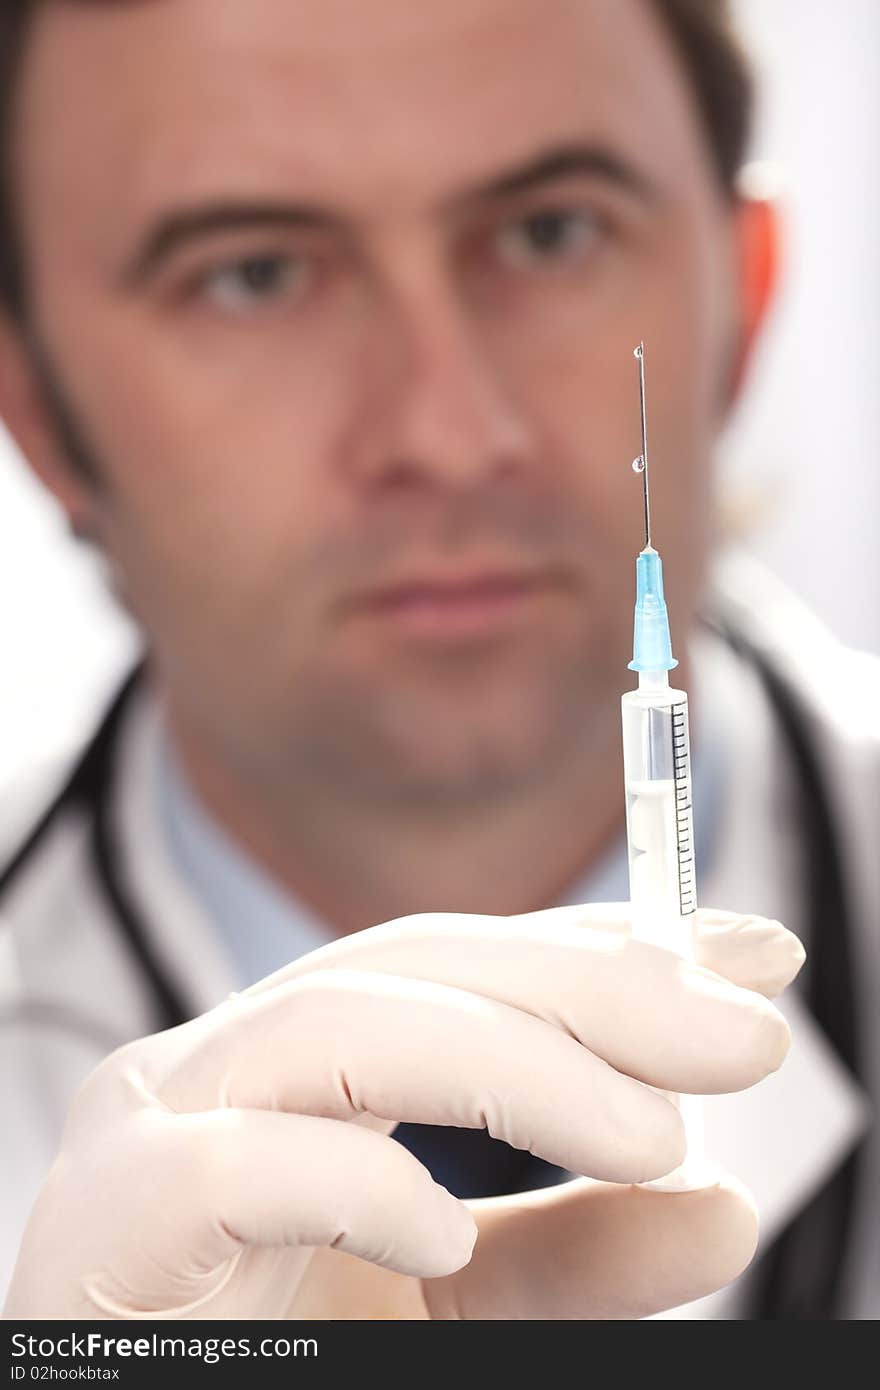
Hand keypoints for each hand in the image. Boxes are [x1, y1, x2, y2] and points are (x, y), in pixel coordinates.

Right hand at [3, 905, 803, 1320]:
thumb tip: (723, 1204)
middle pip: (417, 962)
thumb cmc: (280, 1348)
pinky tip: (444, 1236)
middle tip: (745, 1033)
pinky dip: (357, 1184)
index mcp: (306, 1058)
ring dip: (516, 1065)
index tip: (754, 955)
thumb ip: (574, 1252)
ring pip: (342, 1020)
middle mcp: (230, 1056)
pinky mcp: (113, 1213)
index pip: (470, 962)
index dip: (608, 946)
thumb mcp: (460, 1304)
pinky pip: (237, 1164)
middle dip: (592, 984)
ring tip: (650, 1136)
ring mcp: (157, 1118)